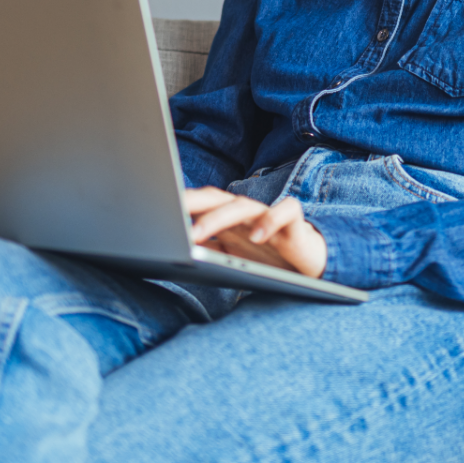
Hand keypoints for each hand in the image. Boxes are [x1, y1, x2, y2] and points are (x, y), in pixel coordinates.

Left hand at [182, 186, 326, 278]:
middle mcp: (246, 213)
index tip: (153, 210)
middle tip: (168, 214)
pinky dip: (270, 221)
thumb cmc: (268, 258)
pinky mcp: (295, 222)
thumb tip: (171, 254)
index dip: (179, 204)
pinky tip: (256, 237)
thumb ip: (208, 252)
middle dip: (191, 203)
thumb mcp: (232, 258)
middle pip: (216, 198)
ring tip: (196, 234)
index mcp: (228, 219)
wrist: (311, 264)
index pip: (201, 204)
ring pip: (242, 205)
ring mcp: (269, 215)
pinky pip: (285, 212)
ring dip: (217, 218)